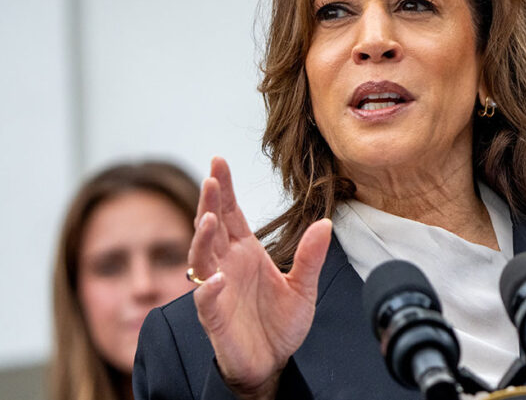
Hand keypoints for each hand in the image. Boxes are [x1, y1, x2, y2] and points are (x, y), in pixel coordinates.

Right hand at [188, 157, 331, 399]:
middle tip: (212, 179)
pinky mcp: (215, 317)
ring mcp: (217, 289)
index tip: (219, 162)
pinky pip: (205, 300)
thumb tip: (324, 223)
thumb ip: (311, 256)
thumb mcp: (303, 287)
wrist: (272, 363)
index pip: (231, 213)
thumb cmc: (281, 324)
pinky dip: (208, 288)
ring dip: (202, 238)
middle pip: (211, 226)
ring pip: (201, 257)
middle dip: (210, 202)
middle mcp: (226, 265)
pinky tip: (216, 278)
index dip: (225, 188)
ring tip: (209, 219)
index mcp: (246, 252)